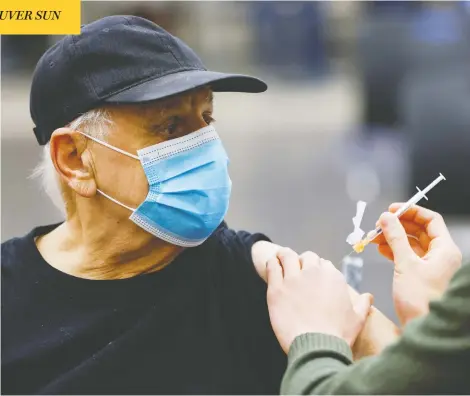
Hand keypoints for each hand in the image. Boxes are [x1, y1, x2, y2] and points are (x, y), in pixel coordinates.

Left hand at [266, 248, 372, 353]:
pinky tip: (272, 265)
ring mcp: (293, 279)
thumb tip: (368, 296)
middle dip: (303, 261)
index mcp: (333, 277)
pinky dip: (272, 263)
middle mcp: (313, 272)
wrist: (317, 347)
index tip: (314, 277)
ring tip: (280, 259)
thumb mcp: (357, 319)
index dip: (318, 269)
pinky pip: (272, 267)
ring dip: (284, 256)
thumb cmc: (338, 335)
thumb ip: (362, 304)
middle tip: (298, 269)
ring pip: (287, 256)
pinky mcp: (276, 288)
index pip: (324, 263)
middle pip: (307, 257)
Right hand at [373, 204, 461, 324]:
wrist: (422, 330)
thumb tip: (385, 217)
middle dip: (398, 226)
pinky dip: (394, 250)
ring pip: (412, 243)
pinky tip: (380, 249)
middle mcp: (441, 256)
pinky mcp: (422, 276)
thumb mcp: (405, 264)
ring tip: (375, 237)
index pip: (431, 220)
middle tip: (379, 224)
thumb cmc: (420, 300)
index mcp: (445, 250)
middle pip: (420, 231)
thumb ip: (395, 237)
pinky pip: (408, 256)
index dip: (410, 211)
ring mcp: (432, 266)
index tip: (391, 209)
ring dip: (393, 238)